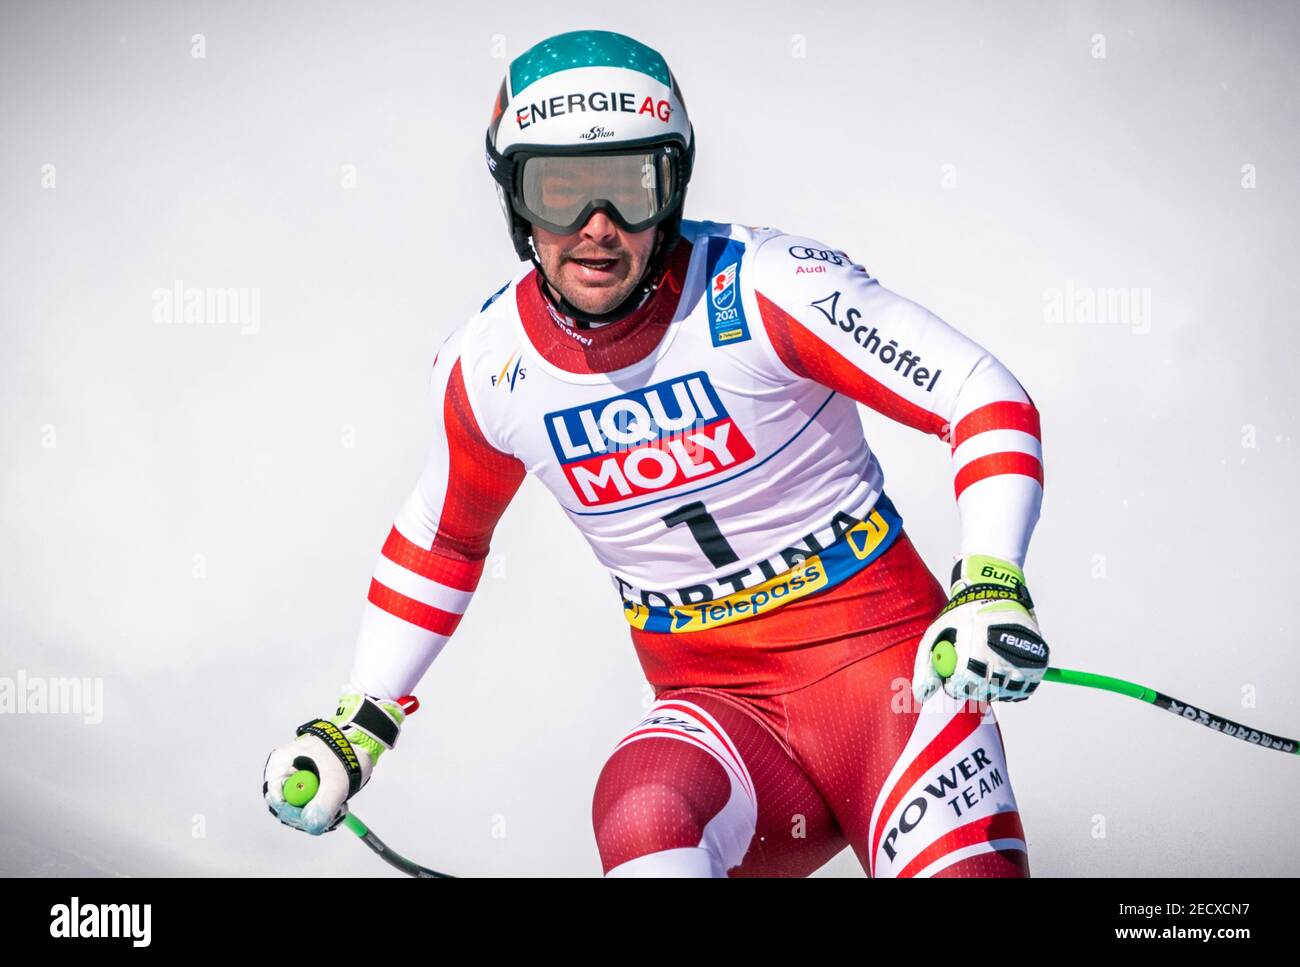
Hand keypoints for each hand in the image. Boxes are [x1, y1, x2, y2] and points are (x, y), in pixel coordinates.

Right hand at [263, 690, 412, 834]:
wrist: (360, 739)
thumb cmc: (345, 751)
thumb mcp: (337, 779)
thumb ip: (324, 804)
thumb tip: (311, 826)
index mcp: (281, 764)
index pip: (276, 799)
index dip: (294, 813)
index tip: (315, 817)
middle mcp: (283, 773)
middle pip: (286, 808)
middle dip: (310, 815)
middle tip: (334, 814)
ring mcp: (294, 780)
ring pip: (300, 810)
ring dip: (320, 813)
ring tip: (340, 807)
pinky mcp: (307, 787)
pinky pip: (310, 807)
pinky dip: (324, 810)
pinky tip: (339, 805)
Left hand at [912, 555, 1047, 705]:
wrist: (997, 589)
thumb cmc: (962, 613)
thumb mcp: (937, 632)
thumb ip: (926, 665)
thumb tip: (922, 695)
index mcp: (974, 650)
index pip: (963, 687)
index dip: (956, 685)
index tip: (954, 676)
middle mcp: (1001, 656)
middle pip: (985, 692)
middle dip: (975, 686)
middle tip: (972, 670)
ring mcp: (1024, 660)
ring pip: (1006, 692)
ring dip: (996, 686)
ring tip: (989, 663)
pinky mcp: (1040, 661)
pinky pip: (1025, 688)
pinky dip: (1014, 684)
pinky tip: (1004, 666)